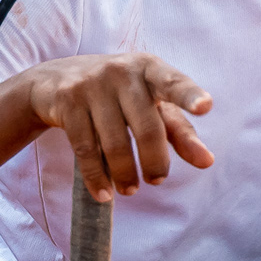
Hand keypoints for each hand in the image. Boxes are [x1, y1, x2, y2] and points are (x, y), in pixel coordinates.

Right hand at [23, 53, 213, 199]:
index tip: (206, 106)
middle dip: (155, 161)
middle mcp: (122, 72)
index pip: (174, 82)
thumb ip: (179, 131)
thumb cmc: (118, 94)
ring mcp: (92, 85)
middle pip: (147, 127)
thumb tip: (207, 161)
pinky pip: (86, 149)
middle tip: (157, 180)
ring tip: (130, 190)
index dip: (189, 95)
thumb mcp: (150, 104)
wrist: (54, 79)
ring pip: (115, 142)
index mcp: (150, 68)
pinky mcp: (68, 101)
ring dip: (125, 174)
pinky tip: (104, 192)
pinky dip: (96, 176)